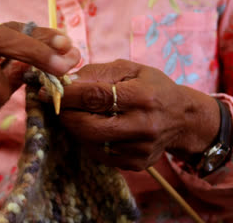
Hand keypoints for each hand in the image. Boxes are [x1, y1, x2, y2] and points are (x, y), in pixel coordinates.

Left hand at [50, 59, 219, 170]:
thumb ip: (98, 72)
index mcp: (142, 96)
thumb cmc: (153, 88)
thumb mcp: (131, 69)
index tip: (48, 91)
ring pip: (91, 143)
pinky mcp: (136, 164)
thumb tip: (66, 81)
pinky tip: (94, 128)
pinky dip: (89, 141)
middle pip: (89, 126)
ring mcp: (140, 149)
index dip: (67, 95)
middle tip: (58, 105)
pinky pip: (100, 154)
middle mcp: (143, 126)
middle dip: (66, 115)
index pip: (95, 97)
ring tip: (76, 114)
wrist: (183, 119)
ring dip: (76, 128)